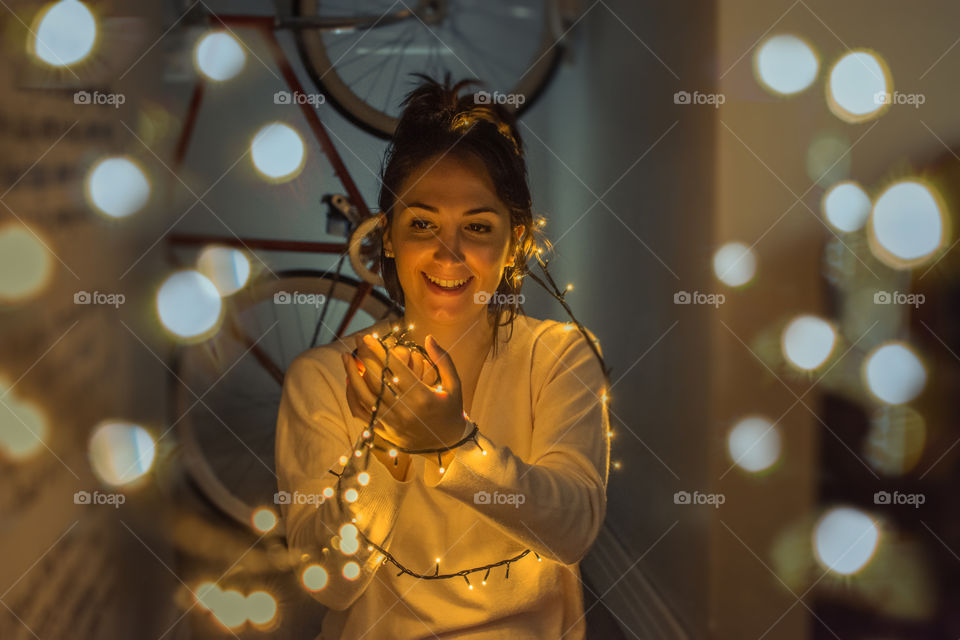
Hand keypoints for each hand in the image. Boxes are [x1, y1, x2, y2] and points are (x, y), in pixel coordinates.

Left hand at [341, 333, 465, 451]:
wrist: (447, 445)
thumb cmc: (451, 410)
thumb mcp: (454, 384)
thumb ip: (443, 359)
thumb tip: (428, 337)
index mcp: (422, 396)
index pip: (395, 368)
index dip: (379, 351)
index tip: (368, 337)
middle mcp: (405, 410)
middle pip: (376, 379)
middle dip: (363, 357)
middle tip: (356, 340)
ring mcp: (392, 422)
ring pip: (364, 395)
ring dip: (352, 374)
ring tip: (346, 357)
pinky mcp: (384, 432)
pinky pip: (361, 413)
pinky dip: (352, 396)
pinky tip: (348, 381)